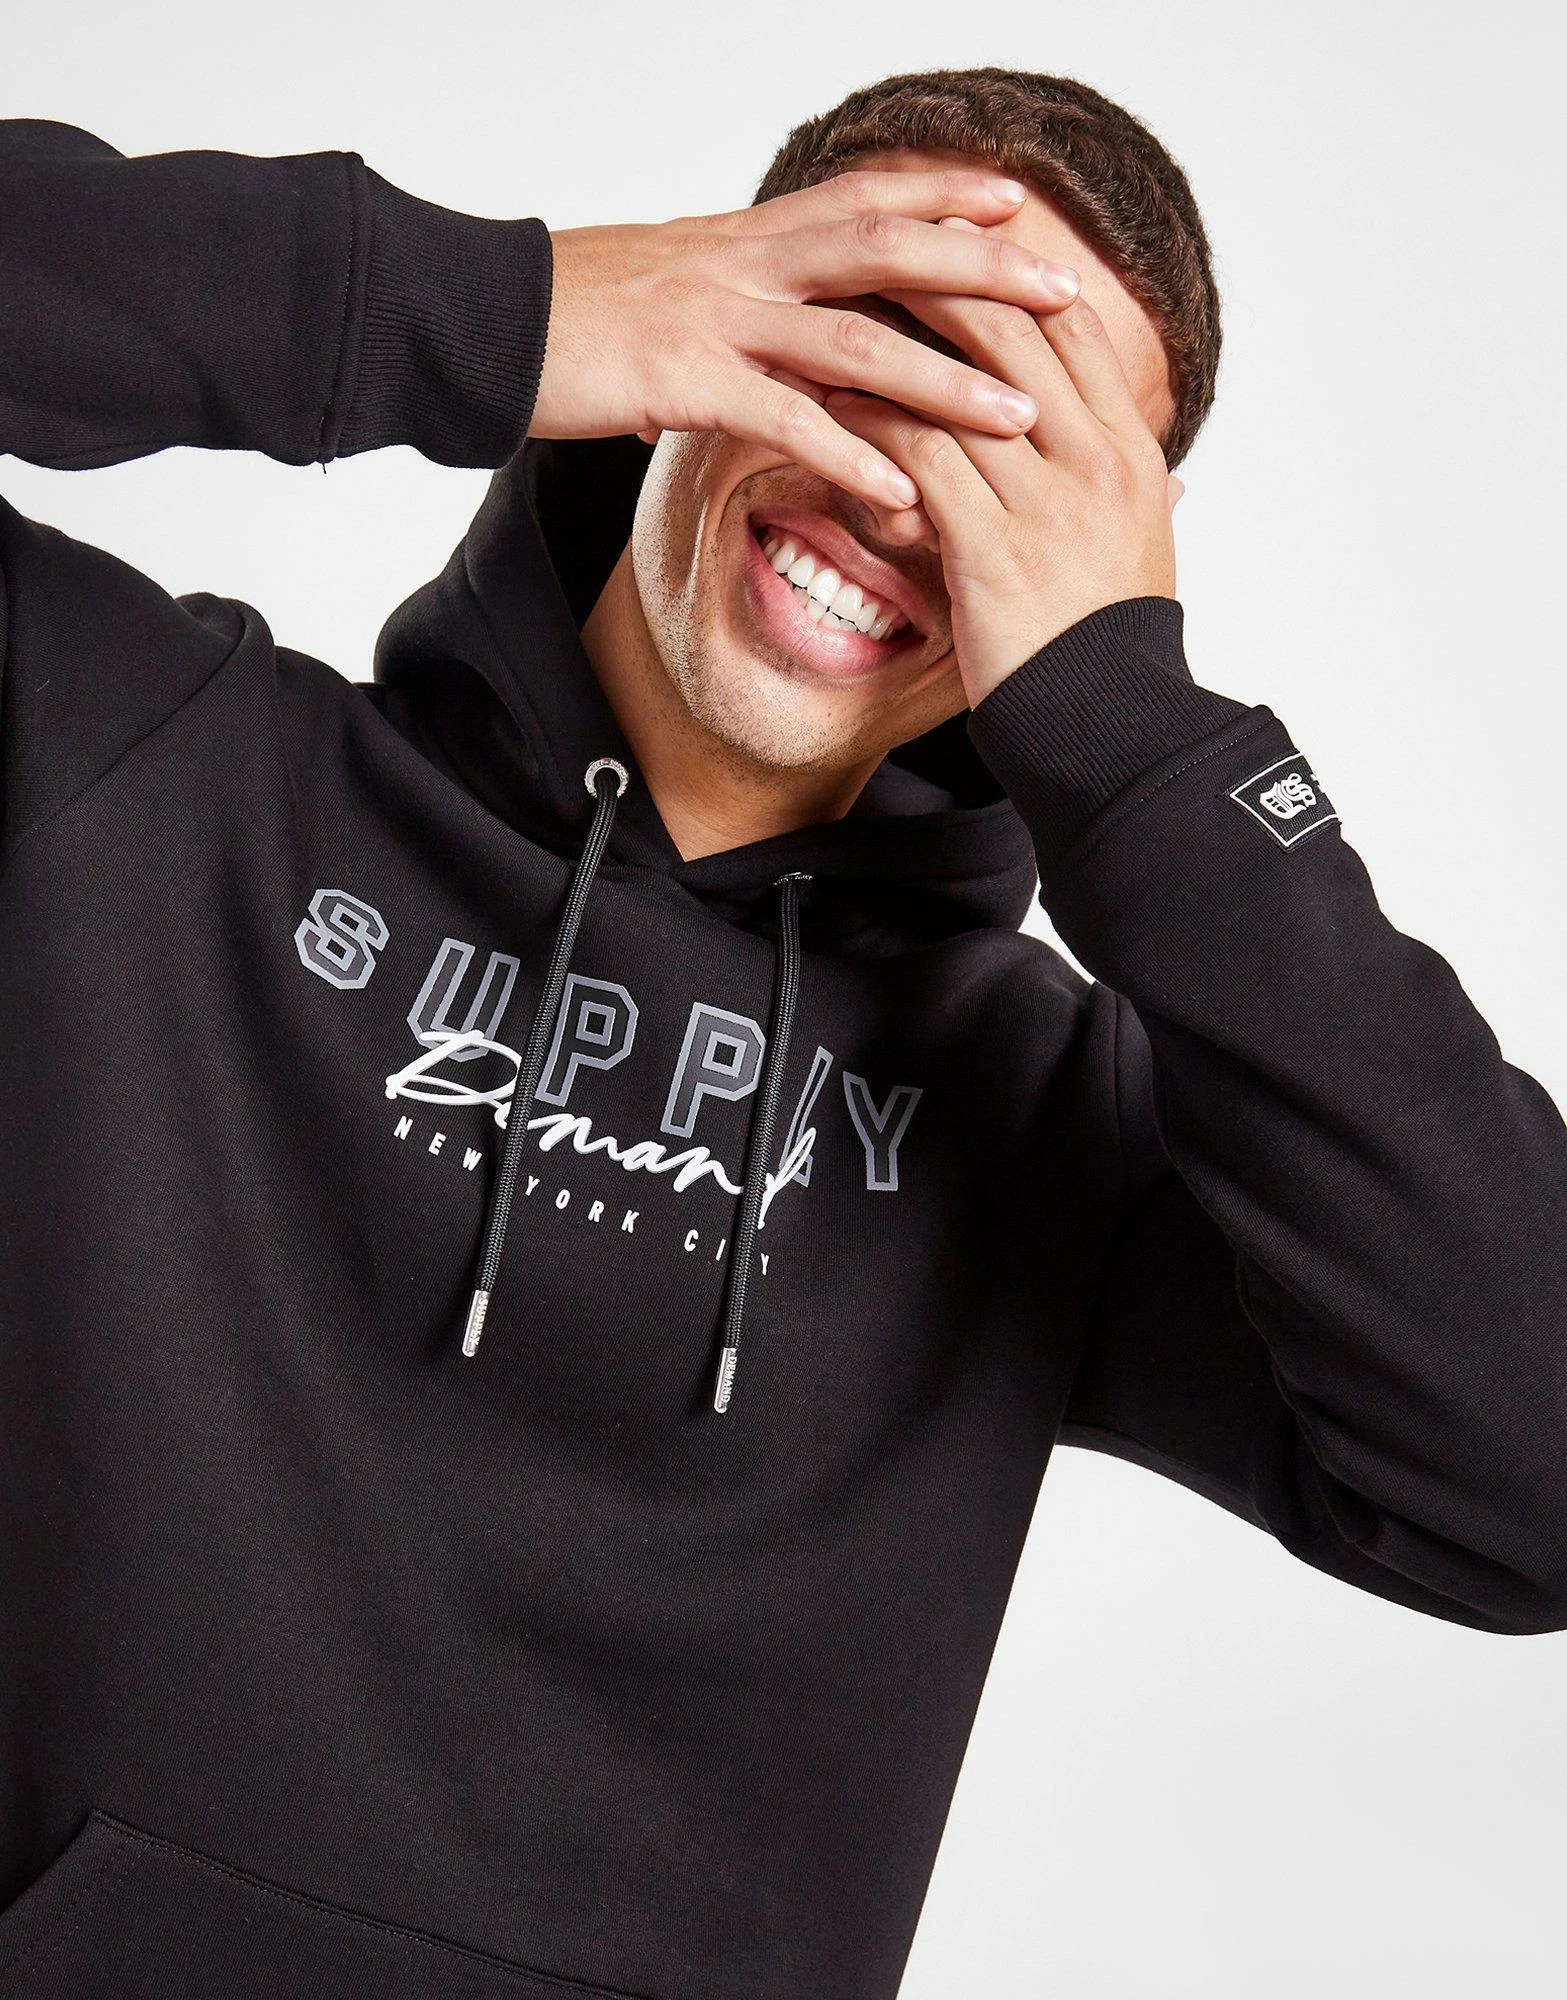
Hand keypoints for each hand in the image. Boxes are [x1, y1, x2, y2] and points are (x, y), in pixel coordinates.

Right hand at [530, 169, 1083, 513]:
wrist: (474, 319)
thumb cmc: (566, 316)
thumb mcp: (662, 286)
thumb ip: (727, 301)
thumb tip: (761, 333)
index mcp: (743, 239)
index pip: (864, 198)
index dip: (945, 195)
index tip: (1018, 201)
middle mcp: (743, 263)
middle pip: (887, 248)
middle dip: (984, 267)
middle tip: (1066, 291)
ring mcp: (716, 319)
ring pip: (856, 340)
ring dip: (944, 381)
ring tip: (1020, 418)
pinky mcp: (683, 381)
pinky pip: (785, 422)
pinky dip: (851, 459)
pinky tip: (905, 499)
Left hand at [819, 230, 1183, 704]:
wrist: (1109, 729)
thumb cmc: (1108, 648)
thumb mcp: (1144, 555)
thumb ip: (1140, 498)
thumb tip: (1167, 476)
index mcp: (1130, 454)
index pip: (1072, 326)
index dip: (1010, 275)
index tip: (954, 243)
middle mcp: (1095, 464)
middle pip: (1013, 331)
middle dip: (941, 280)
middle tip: (875, 252)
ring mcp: (1046, 505)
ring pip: (958, 387)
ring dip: (889, 344)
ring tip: (831, 319)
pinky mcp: (993, 552)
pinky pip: (921, 461)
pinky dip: (871, 425)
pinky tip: (826, 409)